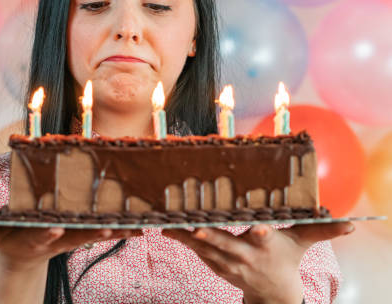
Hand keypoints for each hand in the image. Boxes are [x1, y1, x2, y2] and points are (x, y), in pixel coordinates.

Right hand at [0, 223, 139, 271]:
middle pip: (75, 235)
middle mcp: (57, 238)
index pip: (42, 236)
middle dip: (91, 231)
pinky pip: (104, 232)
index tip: (56, 231)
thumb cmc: (9, 239)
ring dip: (114, 230)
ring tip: (133, 226)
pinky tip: (141, 226)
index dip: (48, 234)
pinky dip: (122, 229)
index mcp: (36, 237)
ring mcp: (71, 239)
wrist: (24, 257)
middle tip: (108, 227)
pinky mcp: (82, 236)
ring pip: (94, 234)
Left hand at [162, 222, 353, 303]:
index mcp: (266, 246)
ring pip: (205, 249)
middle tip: (197, 229)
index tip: (258, 229)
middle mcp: (245, 256)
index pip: (264, 239)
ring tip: (169, 224)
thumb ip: (320, 230)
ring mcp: (227, 263)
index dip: (261, 234)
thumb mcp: (302, 243)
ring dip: (186, 238)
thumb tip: (350, 225)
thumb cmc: (285, 258)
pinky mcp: (214, 264)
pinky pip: (196, 252)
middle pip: (227, 245)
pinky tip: (166, 228)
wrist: (271, 292)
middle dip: (212, 238)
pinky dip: (182, 240)